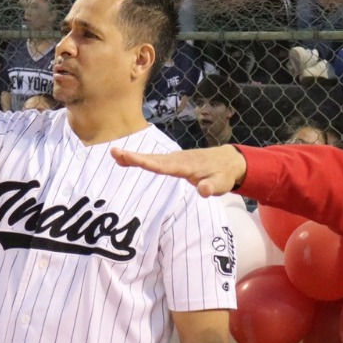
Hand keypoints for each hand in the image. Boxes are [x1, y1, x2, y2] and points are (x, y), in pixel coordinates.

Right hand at [112, 143, 246, 196]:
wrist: (228, 160)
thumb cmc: (224, 174)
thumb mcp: (222, 184)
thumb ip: (212, 187)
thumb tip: (202, 190)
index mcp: (186, 166)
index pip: (163, 166)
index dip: (146, 163)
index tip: (131, 158)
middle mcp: (178, 160)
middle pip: (153, 159)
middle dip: (134, 156)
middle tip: (115, 153)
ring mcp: (175, 159)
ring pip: (152, 158)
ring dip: (134, 157)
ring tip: (115, 155)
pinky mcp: (174, 161)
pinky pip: (155, 160)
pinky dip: (141, 158)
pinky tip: (128, 158)